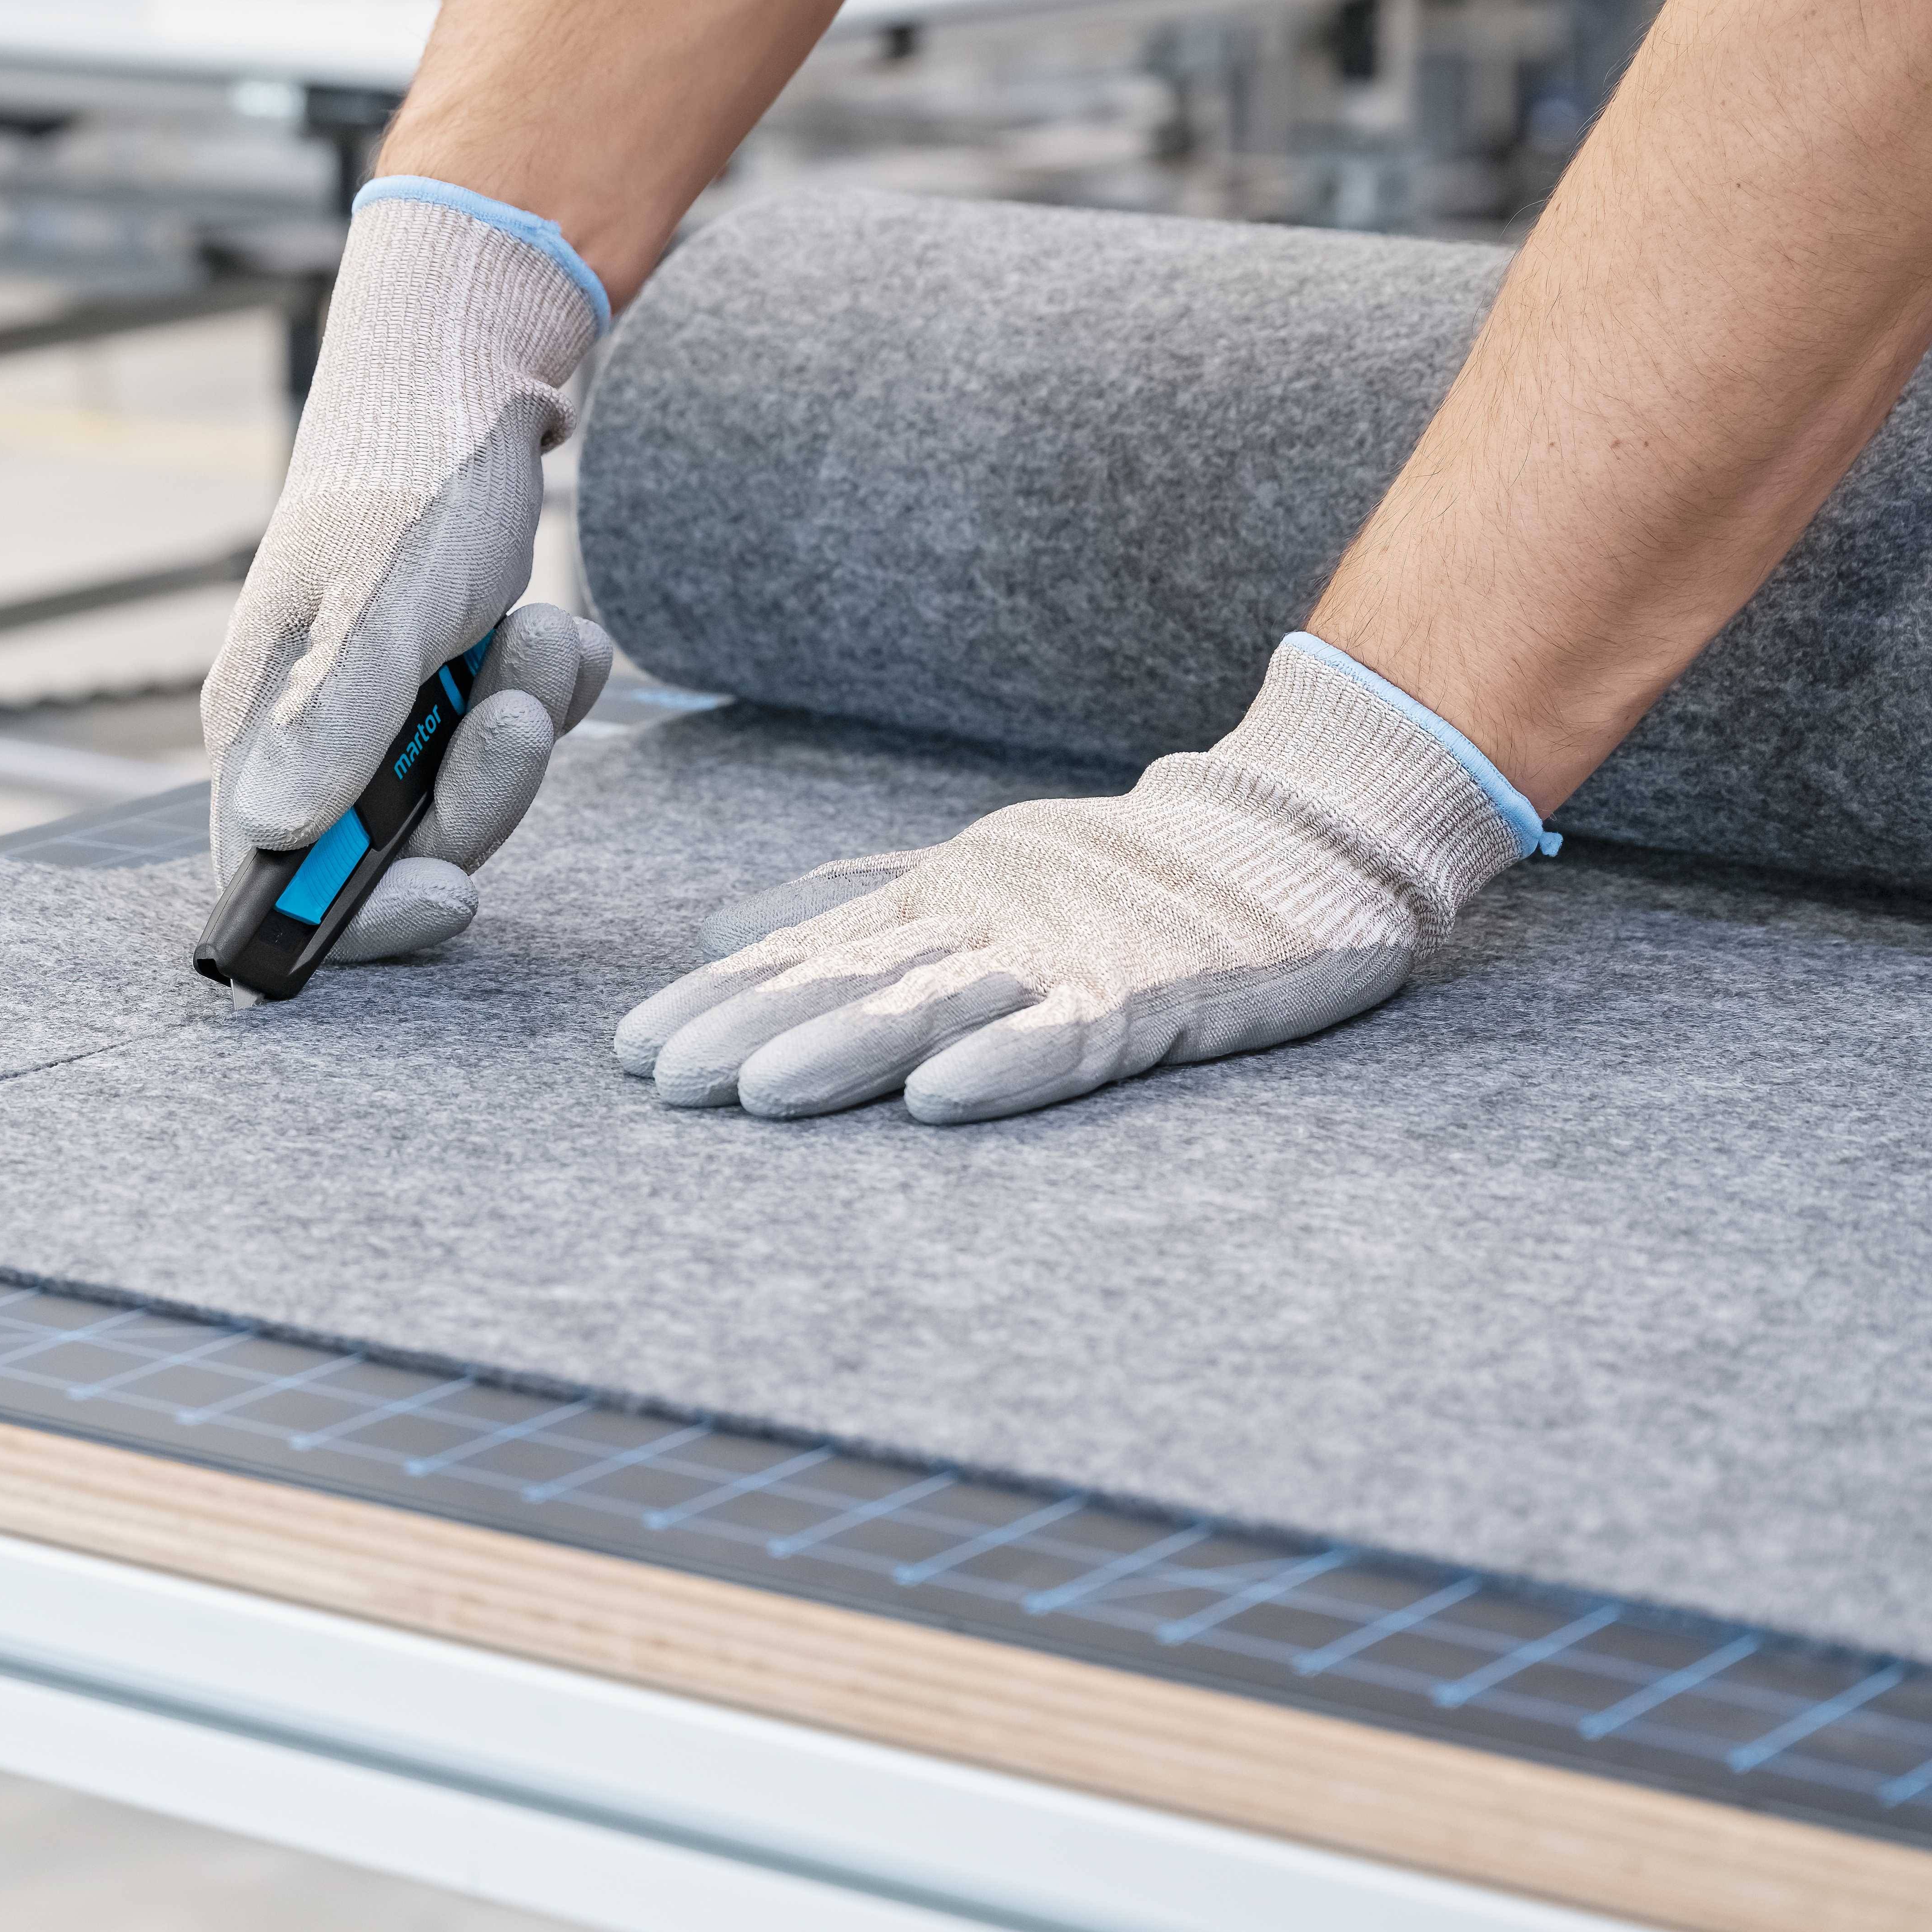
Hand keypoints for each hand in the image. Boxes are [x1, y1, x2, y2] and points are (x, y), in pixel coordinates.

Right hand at [206, 183, 616, 960]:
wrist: (466, 374)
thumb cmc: (407, 480)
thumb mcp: (381, 604)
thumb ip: (333, 723)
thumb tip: (267, 839)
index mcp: (260, 729)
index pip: (275, 881)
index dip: (357, 917)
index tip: (449, 893)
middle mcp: (312, 736)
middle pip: (393, 855)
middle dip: (477, 793)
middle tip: (515, 713)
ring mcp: (385, 714)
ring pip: (464, 797)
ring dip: (520, 724)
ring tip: (536, 632)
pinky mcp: (450, 687)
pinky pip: (506, 738)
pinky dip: (546, 692)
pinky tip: (556, 628)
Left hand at [615, 639, 1542, 1120]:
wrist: (1297, 832)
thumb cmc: (1123, 872)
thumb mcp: (970, 878)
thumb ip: (848, 903)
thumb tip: (717, 931)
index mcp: (945, 898)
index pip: (811, 952)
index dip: (722, 998)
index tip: (634, 1050)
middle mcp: (992, 920)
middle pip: (854, 980)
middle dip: (756, 1029)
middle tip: (668, 1081)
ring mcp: (1075, 952)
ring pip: (943, 1002)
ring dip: (851, 1048)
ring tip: (763, 1092)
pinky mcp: (1160, 991)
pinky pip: (1075, 1033)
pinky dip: (1009, 1063)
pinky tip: (942, 1099)